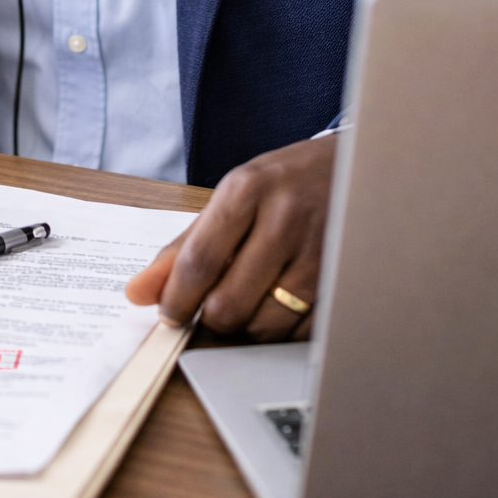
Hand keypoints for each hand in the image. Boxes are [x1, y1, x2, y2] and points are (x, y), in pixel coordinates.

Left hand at [125, 136, 336, 339]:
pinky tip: (283, 303)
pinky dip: (283, 330)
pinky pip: (299, 333)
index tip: (169, 314)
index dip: (176, 299)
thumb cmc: (288, 182)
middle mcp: (284, 217)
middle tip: (213, 305)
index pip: (199, 261)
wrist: (359, 165)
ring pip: (264, 325)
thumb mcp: (234, 195)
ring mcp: (319, 250)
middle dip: (212, 316)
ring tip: (252, 298)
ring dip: (248, 325)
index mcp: (247, 189)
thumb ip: (185, 246)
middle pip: (228, 303)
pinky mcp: (343, 280)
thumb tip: (139, 292)